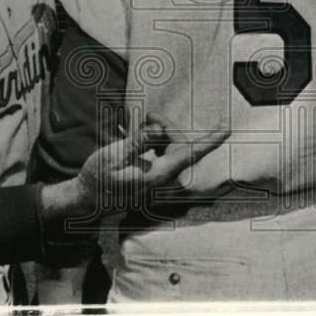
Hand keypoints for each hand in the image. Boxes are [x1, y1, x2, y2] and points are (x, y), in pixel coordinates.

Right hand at [74, 112, 229, 211]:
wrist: (89, 198)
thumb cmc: (99, 177)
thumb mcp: (114, 155)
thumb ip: (140, 141)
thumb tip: (160, 130)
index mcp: (159, 174)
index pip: (190, 153)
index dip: (209, 140)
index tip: (226, 128)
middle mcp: (166, 178)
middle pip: (179, 142)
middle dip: (164, 126)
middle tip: (144, 117)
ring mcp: (163, 179)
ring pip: (173, 146)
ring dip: (158, 133)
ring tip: (137, 129)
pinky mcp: (159, 178)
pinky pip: (166, 153)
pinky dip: (155, 142)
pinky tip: (139, 139)